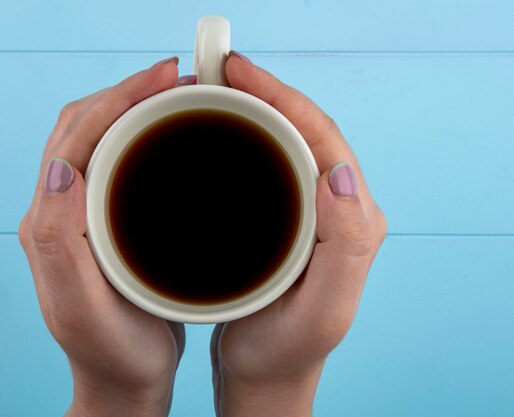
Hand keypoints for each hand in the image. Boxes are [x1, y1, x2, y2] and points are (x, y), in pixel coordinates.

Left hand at [18, 57, 190, 416]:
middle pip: (82, 127)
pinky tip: (170, 132)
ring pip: (98, 138)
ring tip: (175, 94)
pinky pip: (116, 159)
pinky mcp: (104, 218)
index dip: (117, 99)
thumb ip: (58, 241)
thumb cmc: (111, 350)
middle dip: (125, 91)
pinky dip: (140, 133)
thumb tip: (59, 168)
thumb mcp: (82, 308)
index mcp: (48, 224)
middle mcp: (58, 210)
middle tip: (175, 77)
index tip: (163, 77)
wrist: (123, 377)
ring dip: (131, 106)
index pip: (74, 140)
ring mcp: (82, 213)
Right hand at [210, 52, 386, 416]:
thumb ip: (347, 246)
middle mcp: (335, 206)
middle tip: (219, 70)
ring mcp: (308, 210)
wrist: (268, 372)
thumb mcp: (325, 311)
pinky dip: (240, 138)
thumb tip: (343, 174)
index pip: (323, 138)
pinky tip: (213, 133)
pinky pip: (265, 164)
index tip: (237, 71)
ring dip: (252, 109)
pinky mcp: (282, 217)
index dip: (283, 97)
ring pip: (283, 142)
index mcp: (353, 219)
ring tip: (213, 90)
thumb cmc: (290, 349)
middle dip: (265, 92)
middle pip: (304, 130)